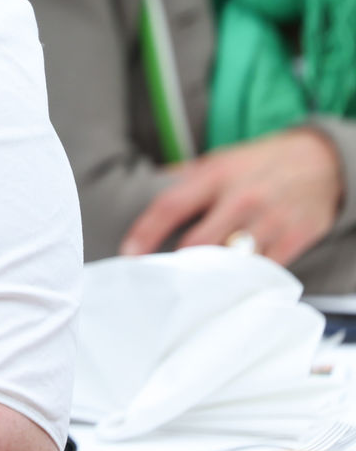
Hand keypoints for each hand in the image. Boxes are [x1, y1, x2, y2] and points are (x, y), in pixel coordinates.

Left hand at [120, 127, 344, 265]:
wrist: (321, 159)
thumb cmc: (257, 165)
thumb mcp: (217, 162)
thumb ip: (183, 181)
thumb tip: (141, 191)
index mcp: (214, 175)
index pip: (170, 206)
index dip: (145, 232)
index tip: (129, 255)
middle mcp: (241, 197)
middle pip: (198, 243)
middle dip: (176, 265)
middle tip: (161, 281)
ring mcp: (271, 218)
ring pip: (232, 261)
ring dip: (211, 278)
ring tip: (194, 291)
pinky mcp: (297, 236)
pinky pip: (265, 270)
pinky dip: (248, 283)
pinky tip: (234, 287)